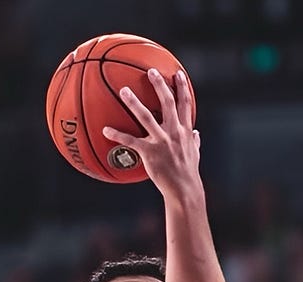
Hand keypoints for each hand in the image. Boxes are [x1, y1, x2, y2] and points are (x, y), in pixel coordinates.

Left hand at [101, 68, 200, 198]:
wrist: (184, 189)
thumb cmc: (188, 172)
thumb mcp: (195, 154)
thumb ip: (195, 141)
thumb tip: (197, 133)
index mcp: (185, 130)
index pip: (185, 103)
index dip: (182, 87)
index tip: (177, 73)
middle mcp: (174, 132)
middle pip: (168, 102)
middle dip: (160, 85)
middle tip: (151, 71)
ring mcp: (162, 141)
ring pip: (146, 117)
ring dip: (134, 102)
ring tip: (123, 90)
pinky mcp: (150, 153)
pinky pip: (131, 141)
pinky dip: (117, 135)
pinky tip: (105, 130)